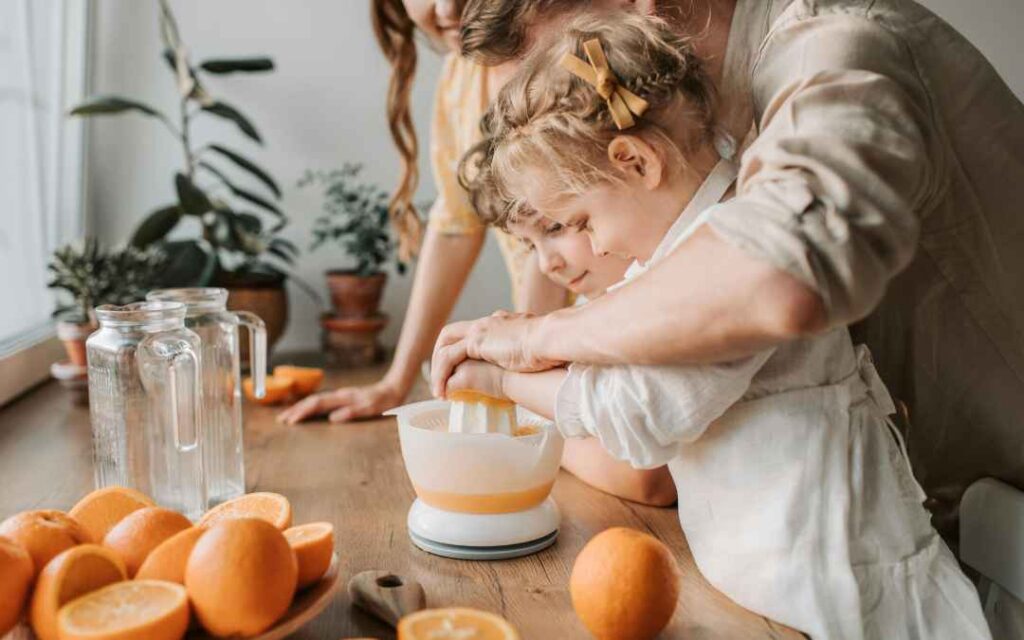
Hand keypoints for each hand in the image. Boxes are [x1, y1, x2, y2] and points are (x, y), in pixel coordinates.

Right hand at [276, 378, 406, 424]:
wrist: (393, 388)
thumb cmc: (383, 401)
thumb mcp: (370, 409)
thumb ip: (352, 412)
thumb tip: (333, 419)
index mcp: (343, 398)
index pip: (317, 404)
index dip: (302, 412)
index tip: (290, 421)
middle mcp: (339, 395)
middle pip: (312, 401)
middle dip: (295, 410)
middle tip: (281, 420)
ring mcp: (340, 396)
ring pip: (315, 401)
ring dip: (301, 408)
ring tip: (288, 416)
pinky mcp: (343, 399)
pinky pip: (322, 403)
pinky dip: (310, 407)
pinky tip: (307, 411)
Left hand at [430, 311, 561, 397]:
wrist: (552, 340)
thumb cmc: (553, 348)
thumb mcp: (539, 349)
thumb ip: (533, 353)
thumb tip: (544, 364)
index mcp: (502, 322)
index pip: (474, 331)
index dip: (462, 348)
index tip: (460, 367)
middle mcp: (488, 322)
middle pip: (450, 333)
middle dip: (440, 354)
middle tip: (440, 377)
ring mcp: (480, 330)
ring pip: (444, 344)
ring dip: (437, 368)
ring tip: (438, 390)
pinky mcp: (476, 341)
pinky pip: (447, 358)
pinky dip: (441, 374)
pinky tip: (443, 392)